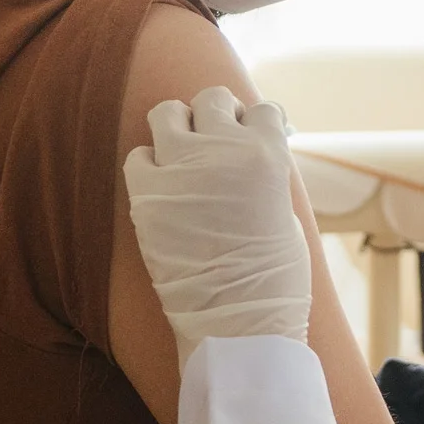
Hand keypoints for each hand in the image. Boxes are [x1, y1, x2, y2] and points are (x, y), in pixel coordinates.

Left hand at [124, 86, 311, 362]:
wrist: (238, 325)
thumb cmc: (275, 282)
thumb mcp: (286, 214)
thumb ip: (266, 176)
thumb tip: (251, 158)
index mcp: (269, 155)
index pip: (263, 110)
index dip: (256, 124)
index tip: (251, 138)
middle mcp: (225, 149)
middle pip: (214, 98)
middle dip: (216, 117)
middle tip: (215, 143)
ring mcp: (181, 168)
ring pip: (167, 112)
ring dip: (177, 128)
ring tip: (182, 154)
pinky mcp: (146, 194)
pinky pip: (138, 155)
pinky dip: (148, 166)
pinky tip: (160, 187)